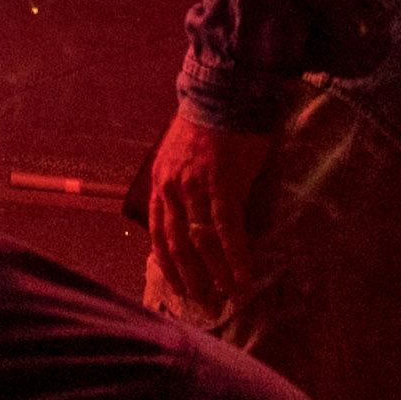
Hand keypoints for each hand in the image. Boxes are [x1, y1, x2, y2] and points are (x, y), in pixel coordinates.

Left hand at [143, 104, 273, 313]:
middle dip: (191, 280)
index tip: (179, 289)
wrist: (223, 93)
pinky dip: (234, 255)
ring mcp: (195, 187)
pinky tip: (243, 275)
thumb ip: (182, 188)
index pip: (156, 234)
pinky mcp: (222, 183)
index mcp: (159, 184)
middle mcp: (171, 188)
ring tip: (229, 298)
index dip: (168, 265)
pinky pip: (226, 228)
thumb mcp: (181, 159)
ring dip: (215, 275)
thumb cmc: (207, 126)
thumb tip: (193, 221)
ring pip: (200, 241)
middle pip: (176, 245)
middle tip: (206, 306)